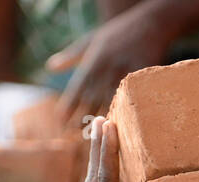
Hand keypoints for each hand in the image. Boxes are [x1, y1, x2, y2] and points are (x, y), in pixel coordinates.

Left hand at [46, 9, 173, 129]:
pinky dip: (122, 117)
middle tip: (71, 137)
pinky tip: (118, 131)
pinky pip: (131, 103)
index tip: (59, 122)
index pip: (76, 89)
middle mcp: (106, 71)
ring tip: (91, 140)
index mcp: (92, 62)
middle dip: (80, 120)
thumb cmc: (117, 33)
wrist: (149, 25)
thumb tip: (50, 68)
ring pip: (109, 106)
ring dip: (99, 124)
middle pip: (90, 102)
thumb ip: (71, 56)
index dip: (67, 107)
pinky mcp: (140, 82)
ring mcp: (123, 77)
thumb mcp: (90, 40)